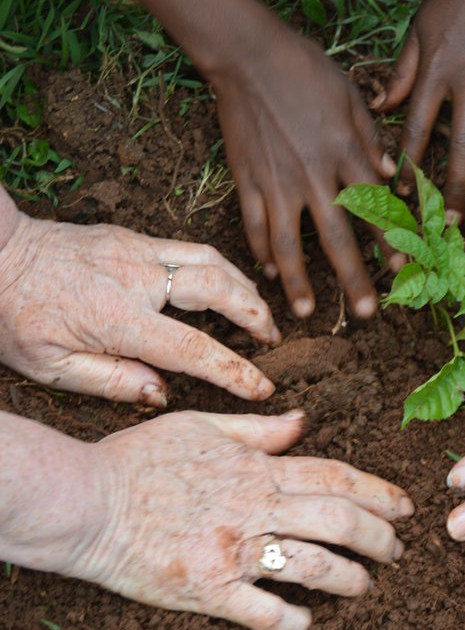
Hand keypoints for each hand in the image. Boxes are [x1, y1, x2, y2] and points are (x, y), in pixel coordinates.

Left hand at [0, 209, 279, 404]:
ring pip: (210, 260)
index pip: (194, 350)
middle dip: (254, 314)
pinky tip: (222, 281)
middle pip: (218, 290)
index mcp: (120, 318)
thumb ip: (111, 382)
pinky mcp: (131, 236)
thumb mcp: (50, 366)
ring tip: (258, 308)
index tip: (261, 387)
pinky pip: (188, 247)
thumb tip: (161, 393)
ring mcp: (137, 250)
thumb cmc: (14, 314)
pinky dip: (216, 265)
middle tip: (273, 337)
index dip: (234, 372)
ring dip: (242, 284)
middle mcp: (139, 278)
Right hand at [12, 409, 413, 629]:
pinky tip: (307, 624)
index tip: (404, 505)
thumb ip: (257, 428)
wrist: (87, 501)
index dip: (377, 490)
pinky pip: (262, 612)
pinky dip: (291, 621)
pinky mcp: (206, 591)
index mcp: (254, 470)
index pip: (334, 476)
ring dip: (349, 578)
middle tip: (399, 550)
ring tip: (366, 586)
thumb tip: (303, 421)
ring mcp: (232, 552)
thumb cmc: (139, 459)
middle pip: (337, 520)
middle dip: (379, 537)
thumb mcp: (201, 425)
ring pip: (312, 567)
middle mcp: (252, 509)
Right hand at [211, 13, 396, 318]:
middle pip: (337, 237)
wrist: (249, 55)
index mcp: (346, 152)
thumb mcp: (351, 96)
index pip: (376, 208)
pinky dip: (260, 250)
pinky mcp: (247, 178)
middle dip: (353, 278)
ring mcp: (277, 180)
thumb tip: (394, 176)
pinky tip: (268, 271)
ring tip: (307, 310)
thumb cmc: (305, 68)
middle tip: (365, 312)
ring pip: (289, 242)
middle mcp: (314, 174)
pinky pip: (254, 223)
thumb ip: (372, 139)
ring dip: (299, 280)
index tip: (403, 271)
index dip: (391, 243)